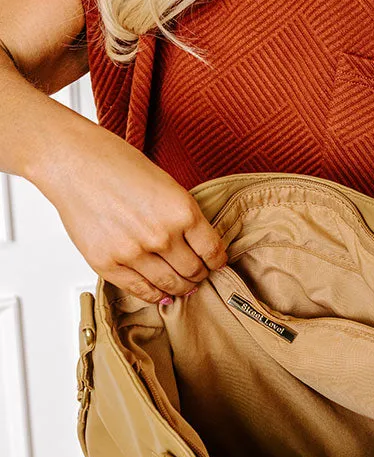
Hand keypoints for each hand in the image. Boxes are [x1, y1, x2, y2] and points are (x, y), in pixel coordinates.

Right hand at [30, 120, 227, 303]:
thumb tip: (198, 247)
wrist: (73, 162)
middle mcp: (161, 235)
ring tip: (181, 285)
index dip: (217, 262)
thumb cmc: (116, 164)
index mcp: (182, 211)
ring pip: (170, 286)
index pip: (213, 252)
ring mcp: (134, 253)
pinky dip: (154, 295)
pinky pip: (140, 290)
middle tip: (198, 274)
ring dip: (179, 288)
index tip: (215, 263)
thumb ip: (183, 216)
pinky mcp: (108, 264)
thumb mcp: (166, 184)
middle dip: (199, 275)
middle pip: (193, 272)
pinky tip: (159, 292)